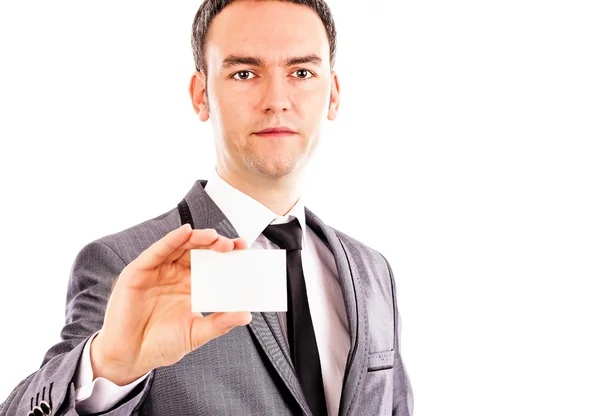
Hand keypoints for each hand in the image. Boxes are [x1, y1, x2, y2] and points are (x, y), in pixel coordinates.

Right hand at [90, 224, 251, 385]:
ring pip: (179, 246)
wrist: (130, 358)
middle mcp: (174, 274)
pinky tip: (185, 232)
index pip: (211, 263)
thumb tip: (246, 314)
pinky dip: (171, 240)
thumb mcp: (196, 333)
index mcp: (189, 285)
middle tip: (232, 245)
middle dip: (215, 244)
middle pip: (197, 251)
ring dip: (197, 238)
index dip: (226, 255)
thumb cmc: (161, 345)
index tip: (243, 250)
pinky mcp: (138, 272)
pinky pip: (157, 251)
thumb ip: (220, 323)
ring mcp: (157, 271)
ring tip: (213, 236)